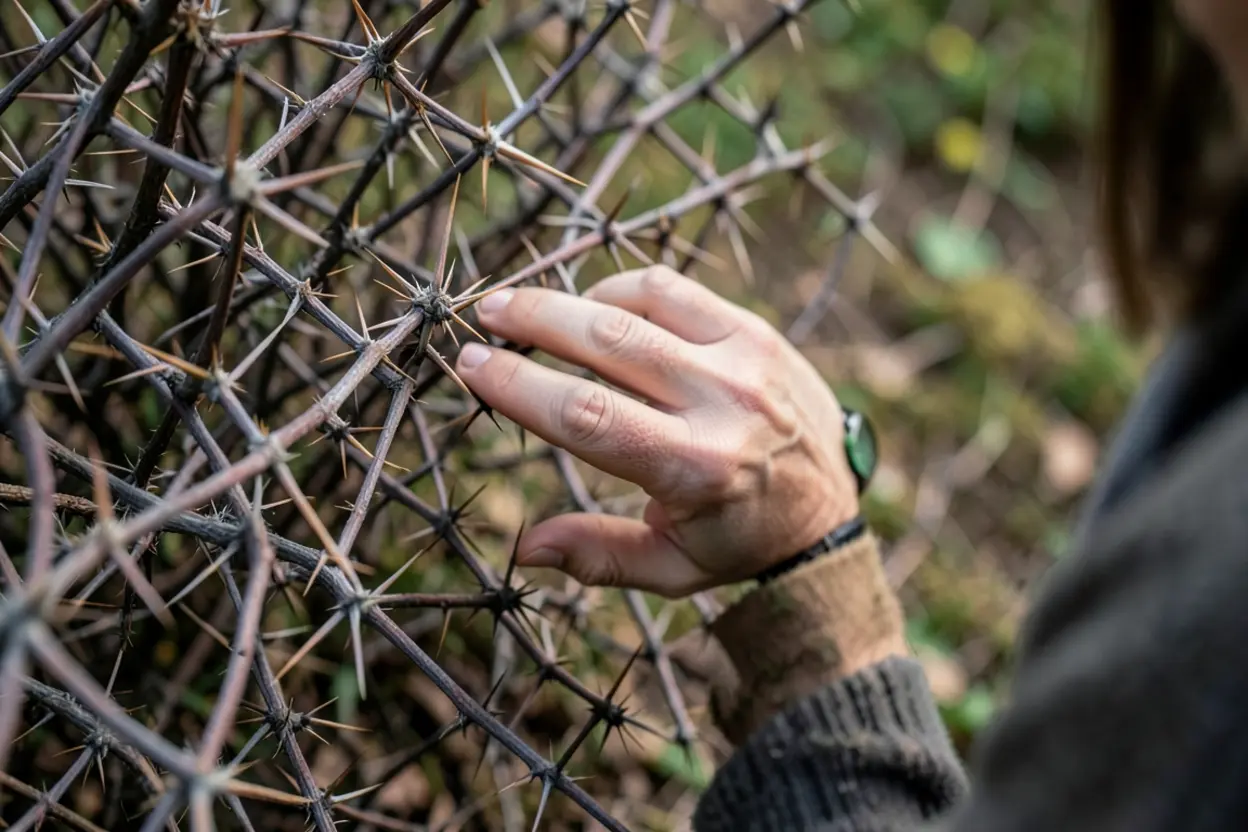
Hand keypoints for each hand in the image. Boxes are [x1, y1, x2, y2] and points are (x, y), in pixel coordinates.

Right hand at [454, 266, 860, 597]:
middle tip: (486, 314)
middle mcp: (723, 407)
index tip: (474, 365)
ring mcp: (744, 361)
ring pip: (640, 307)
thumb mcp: (670, 569)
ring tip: (526, 305)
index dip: (521, 386)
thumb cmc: (738, 544)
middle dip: (535, 321)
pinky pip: (676, 291)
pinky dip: (624, 290)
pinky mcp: (756, 332)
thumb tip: (524, 550)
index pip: (588, 416)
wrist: (830, 513)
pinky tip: (594, 305)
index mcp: (696, 471)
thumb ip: (597, 556)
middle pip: (607, 345)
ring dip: (572, 297)